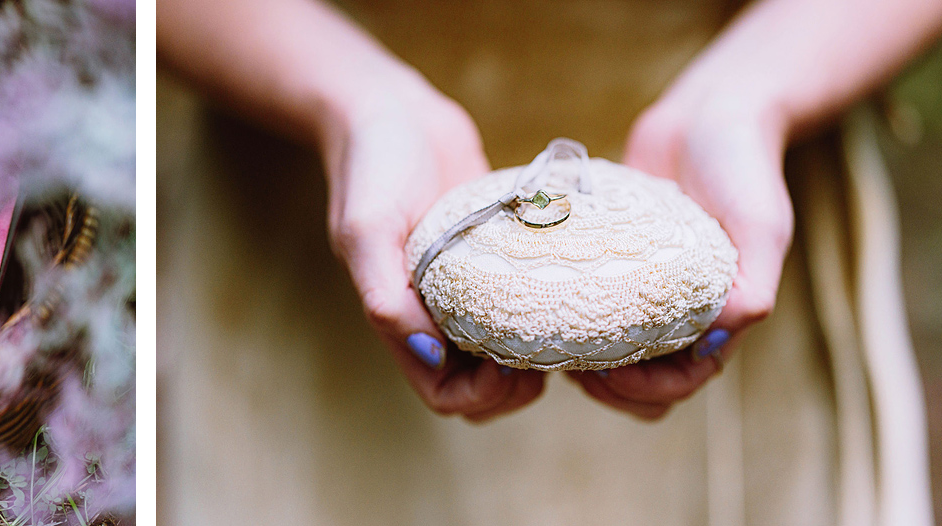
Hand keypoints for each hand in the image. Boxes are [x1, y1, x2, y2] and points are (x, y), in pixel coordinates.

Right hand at [321, 72, 546, 421]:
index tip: (510, 367)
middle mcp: (435, 312)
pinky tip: (575, 288)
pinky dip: (547, 307)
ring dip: (535, 356)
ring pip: (505, 352)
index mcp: (401, 316)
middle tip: (551, 357)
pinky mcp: (494, 255)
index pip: (443, 392)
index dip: (480, 395)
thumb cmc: (371, 166)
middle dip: (515, 389)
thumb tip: (429, 353)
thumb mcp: (366, 229)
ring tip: (567, 329)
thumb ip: (385, 296)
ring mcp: (467, 286)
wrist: (390, 110)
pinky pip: (522, 301)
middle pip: (479, 387)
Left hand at [568, 91, 793, 419]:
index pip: (684, 380)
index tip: (616, 374)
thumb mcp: (762, 221)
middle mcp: (677, 312)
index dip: (650, 390)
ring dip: (582, 363)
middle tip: (575, 367)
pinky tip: (533, 308)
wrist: (708, 117)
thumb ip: (754, 280)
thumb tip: (726, 329)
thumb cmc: (743, 168)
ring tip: (550, 347)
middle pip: (642, 383)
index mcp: (718, 315)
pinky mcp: (606, 265)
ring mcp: (639, 292)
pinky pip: (580, 307)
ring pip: (607, 355)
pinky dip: (561, 319)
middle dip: (612, 389)